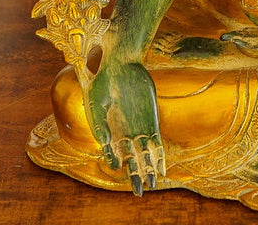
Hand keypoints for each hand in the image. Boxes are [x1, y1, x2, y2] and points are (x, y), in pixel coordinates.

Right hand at [86, 59, 164, 195]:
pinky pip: (157, 141)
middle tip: (138, 193)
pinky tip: (162, 167)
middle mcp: (124, 131)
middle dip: (135, 176)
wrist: (121, 63)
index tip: (118, 168)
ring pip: (145, 154)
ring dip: (149, 169)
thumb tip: (105, 143)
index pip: (113, 154)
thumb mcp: (95, 100)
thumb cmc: (103, 81)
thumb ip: (99, 123)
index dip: (115, 162)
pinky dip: (160, 155)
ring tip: (152, 184)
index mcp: (109, 131)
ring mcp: (139, 126)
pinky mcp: (151, 118)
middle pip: (131, 159)